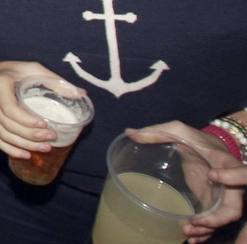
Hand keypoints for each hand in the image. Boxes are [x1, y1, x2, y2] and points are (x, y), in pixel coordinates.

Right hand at [0, 59, 75, 158]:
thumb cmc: (13, 72)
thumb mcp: (32, 69)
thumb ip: (54, 80)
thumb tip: (81, 94)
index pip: (10, 108)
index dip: (27, 120)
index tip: (45, 125)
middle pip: (8, 125)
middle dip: (31, 135)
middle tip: (51, 138)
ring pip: (4, 135)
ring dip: (24, 145)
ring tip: (45, 148)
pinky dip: (11, 150)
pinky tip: (26, 155)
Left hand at [127, 121, 244, 242]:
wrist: (207, 148)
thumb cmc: (194, 138)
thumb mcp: (177, 130)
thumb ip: (156, 131)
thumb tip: (129, 132)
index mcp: (223, 161)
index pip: (238, 170)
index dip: (232, 176)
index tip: (212, 176)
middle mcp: (228, 183)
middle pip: (233, 207)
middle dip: (216, 219)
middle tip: (193, 222)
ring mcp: (221, 196)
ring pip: (223, 219)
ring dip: (207, 229)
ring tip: (186, 232)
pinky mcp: (212, 203)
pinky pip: (214, 222)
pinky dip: (205, 232)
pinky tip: (191, 239)